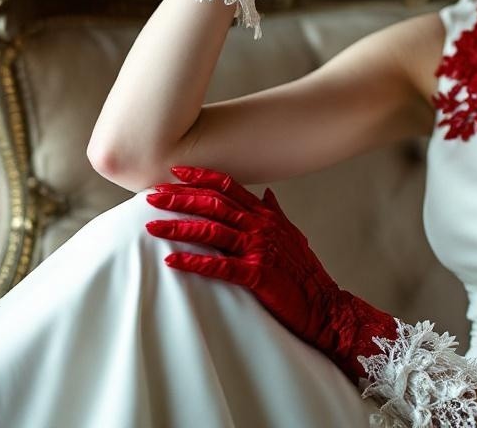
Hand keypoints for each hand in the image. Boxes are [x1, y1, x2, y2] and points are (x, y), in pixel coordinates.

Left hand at [145, 166, 395, 380]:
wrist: (324, 304)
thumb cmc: (304, 271)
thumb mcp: (292, 234)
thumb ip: (276, 212)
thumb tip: (267, 193)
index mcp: (266, 215)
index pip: (229, 187)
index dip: (202, 177)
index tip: (176, 172)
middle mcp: (261, 227)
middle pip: (215, 204)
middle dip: (181, 198)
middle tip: (152, 196)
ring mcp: (259, 250)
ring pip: (212, 231)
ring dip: (179, 228)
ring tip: (152, 227)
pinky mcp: (257, 275)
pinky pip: (219, 266)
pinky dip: (194, 262)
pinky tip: (172, 261)